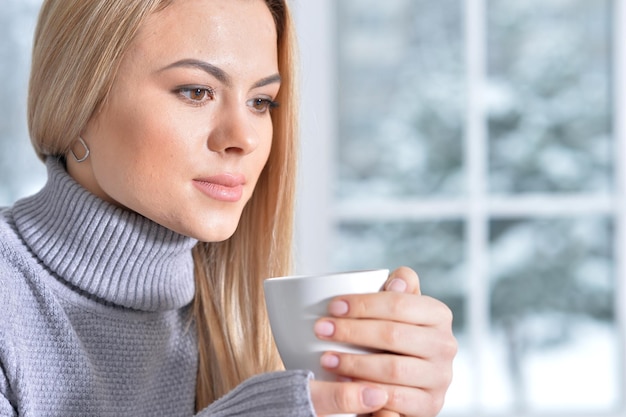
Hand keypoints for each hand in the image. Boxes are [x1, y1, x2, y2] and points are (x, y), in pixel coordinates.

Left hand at [309, 267, 456, 416]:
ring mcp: (440, 377)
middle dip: (352, 332)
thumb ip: (399, 286)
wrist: (404, 381)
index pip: (399, 303)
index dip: (363, 304)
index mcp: (438, 314)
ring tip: (326, 359)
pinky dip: (367, 391)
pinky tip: (345, 383)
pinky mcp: (430, 405)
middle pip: (393, 334)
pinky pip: (395, 399)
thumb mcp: (397, 308)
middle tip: (322, 330)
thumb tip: (395, 282)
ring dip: (355, 363)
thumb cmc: (394, 336)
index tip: (333, 307)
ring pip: (393, 368)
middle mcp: (445, 345)